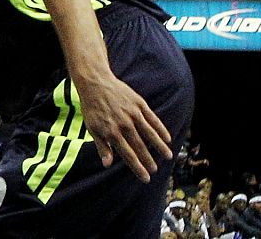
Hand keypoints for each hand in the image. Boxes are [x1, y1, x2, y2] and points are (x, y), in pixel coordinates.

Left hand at [70, 68, 171, 182]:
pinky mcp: (139, 104)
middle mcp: (124, 124)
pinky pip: (153, 119)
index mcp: (112, 132)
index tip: (146, 178)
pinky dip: (160, 129)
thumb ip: (102, 147)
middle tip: (155, 170)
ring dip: (160, 146)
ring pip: (150, 133)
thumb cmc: (92, 108)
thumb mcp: (93, 128)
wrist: (95, 83)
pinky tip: (167, 138)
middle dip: (148, 160)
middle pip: (139, 146)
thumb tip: (107, 164)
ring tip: (168, 156)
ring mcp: (133, 113)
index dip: (137, 167)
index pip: (128, 154)